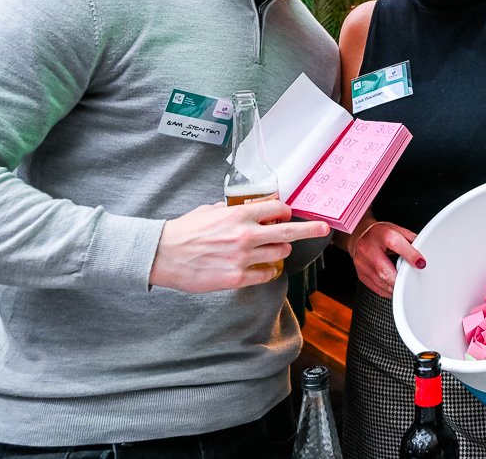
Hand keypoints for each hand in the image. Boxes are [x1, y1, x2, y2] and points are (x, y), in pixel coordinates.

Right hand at [149, 199, 328, 292]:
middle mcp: (245, 235)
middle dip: (310, 229)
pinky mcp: (237, 278)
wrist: (162, 255)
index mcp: (239, 215)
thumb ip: (232, 210)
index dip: (286, 212)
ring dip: (279, 251)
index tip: (288, 215)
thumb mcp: (209, 210)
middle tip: (323, 229)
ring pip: (279, 253)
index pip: (277, 209)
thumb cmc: (183, 231)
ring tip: (270, 251)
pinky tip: (261, 267)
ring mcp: (243, 258)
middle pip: (289, 232)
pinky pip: (266, 274)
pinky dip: (267, 271)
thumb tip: (248, 208)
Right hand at [348, 218, 424, 298]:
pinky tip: (393, 287)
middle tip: (410, 281)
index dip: (410, 255)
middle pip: (384, 270)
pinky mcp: (360, 273)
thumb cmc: (379, 233)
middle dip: (400, 279)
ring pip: (379, 281)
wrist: (359, 235)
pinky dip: (387, 290)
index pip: (396, 244)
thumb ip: (411, 239)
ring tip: (403, 285)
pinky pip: (375, 287)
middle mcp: (369, 248)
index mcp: (381, 235)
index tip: (420, 263)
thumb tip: (423, 250)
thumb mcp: (397, 229)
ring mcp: (362, 262)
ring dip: (394, 287)